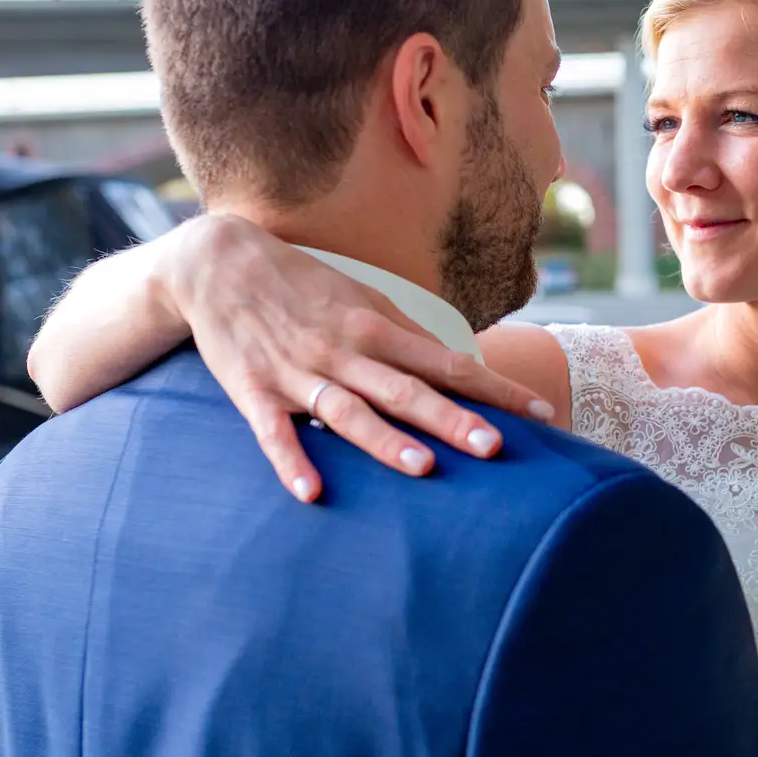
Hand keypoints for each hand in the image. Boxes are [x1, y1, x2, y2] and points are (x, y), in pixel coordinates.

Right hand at [157, 215, 553, 500]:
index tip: (541, 413)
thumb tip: (458, 366)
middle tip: (496, 447)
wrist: (216, 264)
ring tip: (422, 467)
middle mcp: (344, 351)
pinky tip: (312, 492)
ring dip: (383, 440)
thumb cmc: (302, 287)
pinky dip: (291, 461)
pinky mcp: (254, 391)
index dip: (496, 390)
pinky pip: (273, 433)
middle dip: (452, 419)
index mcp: (376, 329)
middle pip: (406, 390)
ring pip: (348, 411)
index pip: (449, 364)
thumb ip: (406, 338)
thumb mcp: (362, 301)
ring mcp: (298, 373)